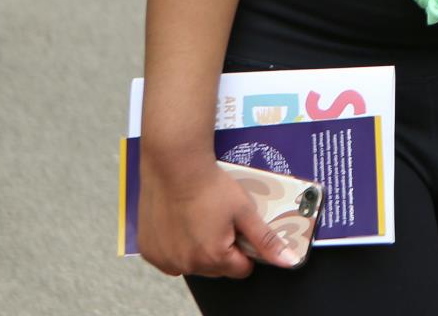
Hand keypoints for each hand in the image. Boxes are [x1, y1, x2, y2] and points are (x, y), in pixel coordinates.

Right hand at [138, 155, 301, 278]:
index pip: (241, 269)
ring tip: (200, 220)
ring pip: (192, 263)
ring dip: (198, 249)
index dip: (246, 250)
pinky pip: (169, 257)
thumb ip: (266, 240)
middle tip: (220, 221)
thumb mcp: (245, 212)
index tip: (241, 231)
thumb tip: (288, 261)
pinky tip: (182, 223)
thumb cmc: (210, 187)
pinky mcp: (149, 251)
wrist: (174, 167)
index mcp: (213, 258)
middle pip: (217, 268)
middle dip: (223, 249)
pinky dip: (176, 246)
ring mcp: (165, 259)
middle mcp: (187, 265)